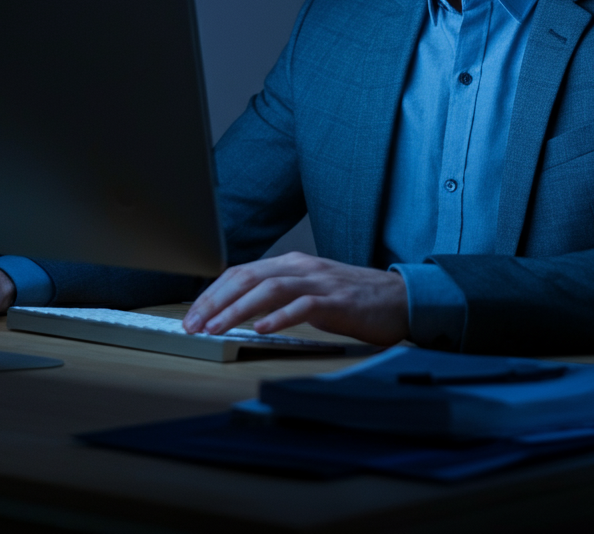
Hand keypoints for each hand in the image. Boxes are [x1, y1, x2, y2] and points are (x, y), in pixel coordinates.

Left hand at [183, 251, 408, 345]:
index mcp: (292, 263)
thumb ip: (280, 295)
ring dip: (239, 310)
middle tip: (195, 325)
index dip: (213, 292)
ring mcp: (320, 281)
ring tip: (218, 329)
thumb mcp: (310, 291)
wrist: (400, 298)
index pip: (241, 271)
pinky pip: (304, 306)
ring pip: (270, 289)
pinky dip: (280, 317)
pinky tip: (262, 330)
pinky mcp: (338, 300)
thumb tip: (241, 312)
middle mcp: (302, 267)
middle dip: (216, 301)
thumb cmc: (353, 299)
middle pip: (248, 276)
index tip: (193, 315)